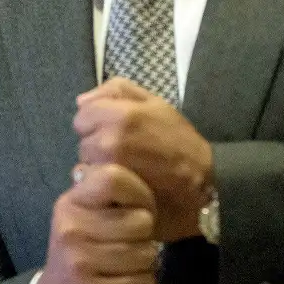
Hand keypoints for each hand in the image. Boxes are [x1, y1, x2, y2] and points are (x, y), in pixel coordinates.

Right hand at [34, 163, 157, 283]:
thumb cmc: (81, 248)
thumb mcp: (84, 214)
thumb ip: (104, 192)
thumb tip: (129, 159)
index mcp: (71, 202)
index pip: (114, 178)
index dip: (140, 192)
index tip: (139, 206)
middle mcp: (70, 228)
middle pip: (141, 220)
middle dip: (145, 235)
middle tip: (129, 242)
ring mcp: (79, 262)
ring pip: (147, 254)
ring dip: (145, 263)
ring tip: (125, 264)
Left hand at [74, 77, 213, 242]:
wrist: (201, 183)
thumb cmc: (178, 140)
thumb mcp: (154, 102)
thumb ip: (116, 91)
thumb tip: (82, 101)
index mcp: (119, 115)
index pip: (83, 115)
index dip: (97, 120)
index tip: (115, 129)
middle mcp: (108, 141)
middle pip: (83, 139)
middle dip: (97, 142)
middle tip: (125, 148)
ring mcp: (108, 169)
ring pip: (85, 162)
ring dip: (99, 163)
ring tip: (125, 166)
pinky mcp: (109, 192)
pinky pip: (91, 183)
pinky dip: (101, 182)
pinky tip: (121, 182)